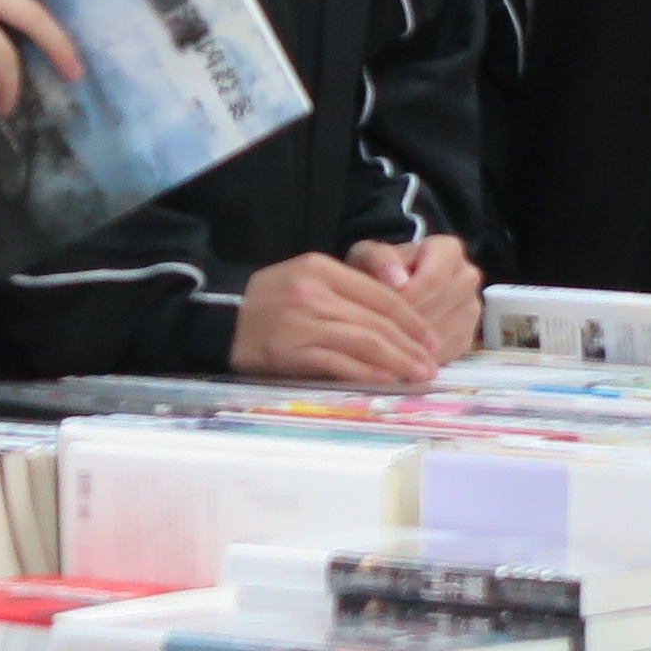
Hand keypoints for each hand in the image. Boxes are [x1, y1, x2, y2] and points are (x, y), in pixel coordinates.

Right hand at [232, 252, 445, 387]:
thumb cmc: (267, 302)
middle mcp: (314, 293)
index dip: (411, 319)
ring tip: (416, 376)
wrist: (219, 320)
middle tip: (431, 365)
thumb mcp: (305, 279)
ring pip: (364, 342)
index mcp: (321, 268)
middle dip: (410, 345)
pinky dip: (366, 373)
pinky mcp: (291, 352)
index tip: (430, 339)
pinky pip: (339, 364)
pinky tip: (385, 381)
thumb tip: (394, 320)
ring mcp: (302, 322)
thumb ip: (345, 291)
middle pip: (376, 320)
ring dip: (396, 362)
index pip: (379, 293)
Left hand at [349, 232, 482, 360]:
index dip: (406, 298)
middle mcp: (467, 277)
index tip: (381, 310)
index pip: (434, 279)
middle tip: (379, 333)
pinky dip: (422, 360)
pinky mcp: (467, 337)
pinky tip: (399, 357)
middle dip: (407, 323)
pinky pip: (447, 353)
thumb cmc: (379, 271)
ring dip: (414, 344)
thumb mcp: (369, 255)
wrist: (390, 289)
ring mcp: (471, 309)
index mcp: (448, 251)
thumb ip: (380, 261)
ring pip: (444, 333)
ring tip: (386, 345)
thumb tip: (397, 282)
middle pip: (440, 308)